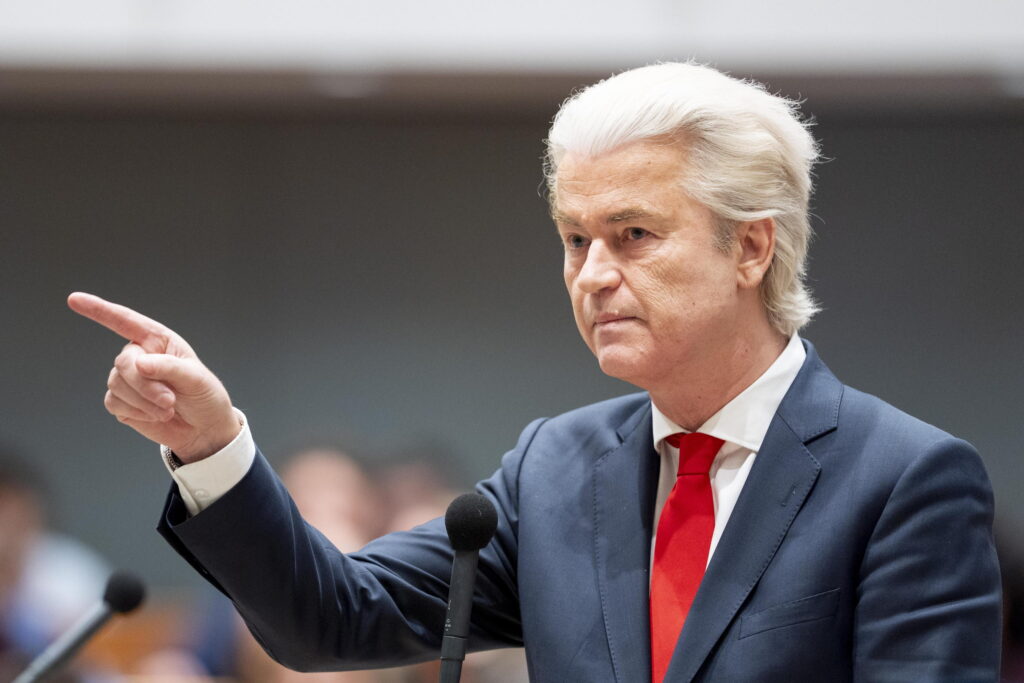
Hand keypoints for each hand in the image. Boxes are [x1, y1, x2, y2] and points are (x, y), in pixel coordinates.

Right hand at [67, 292, 239, 462]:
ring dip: (144, 401)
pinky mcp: (122, 402)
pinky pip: (114, 403)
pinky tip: (154, 415)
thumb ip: (169, 367)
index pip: (126, 321)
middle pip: (123, 362)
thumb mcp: (197, 378)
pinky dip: (136, 412)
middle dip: (145, 385)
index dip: (99, 310)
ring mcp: (128, 379)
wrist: (204, 429)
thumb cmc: (205, 397)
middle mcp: (139, 356)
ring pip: (117, 385)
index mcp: (158, 341)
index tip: (74, 299)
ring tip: (168, 409)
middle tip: (169, 401)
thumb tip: (139, 363)